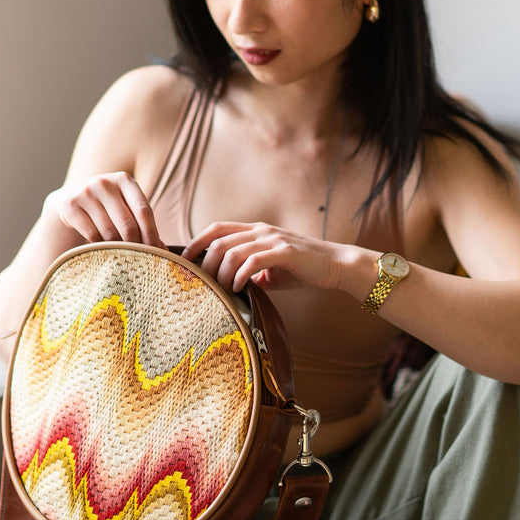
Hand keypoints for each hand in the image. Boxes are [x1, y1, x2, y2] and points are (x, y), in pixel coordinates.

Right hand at [43, 171, 163, 247]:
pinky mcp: (71, 206)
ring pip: (109, 232)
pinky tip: (105, 251)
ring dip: (119, 248)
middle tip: (142, 260)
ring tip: (124, 257)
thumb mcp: (126, 206)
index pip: (143, 210)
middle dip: (137, 245)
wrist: (72, 198)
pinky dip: (101, 247)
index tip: (157, 252)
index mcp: (125, 180)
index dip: (152, 233)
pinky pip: (92, 235)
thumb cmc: (108, 206)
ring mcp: (86, 193)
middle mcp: (105, 183)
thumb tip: (164, 251)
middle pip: (127, 223)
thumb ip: (143, 223)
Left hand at [182, 221, 345, 293]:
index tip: (185, 259)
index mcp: (255, 231)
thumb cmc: (302, 269)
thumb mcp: (270, 270)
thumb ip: (249, 272)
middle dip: (205, 264)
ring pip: (233, 251)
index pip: (217, 228)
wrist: (335, 266)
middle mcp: (261, 231)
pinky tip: (239, 288)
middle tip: (203, 285)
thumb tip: (227, 287)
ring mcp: (273, 240)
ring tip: (221, 290)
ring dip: (222, 273)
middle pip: (219, 241)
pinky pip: (254, 261)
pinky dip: (241, 275)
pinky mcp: (285, 252)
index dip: (198, 241)